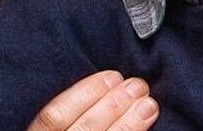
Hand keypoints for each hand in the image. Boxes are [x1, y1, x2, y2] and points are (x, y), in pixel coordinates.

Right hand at [26, 70, 156, 130]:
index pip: (54, 116)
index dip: (84, 93)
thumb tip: (108, 86)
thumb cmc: (68, 130)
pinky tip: (146, 128)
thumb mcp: (57, 126)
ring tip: (148, 104)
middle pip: (84, 130)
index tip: (112, 76)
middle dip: (113, 105)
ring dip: (129, 124)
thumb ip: (71, 113)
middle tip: (137, 86)